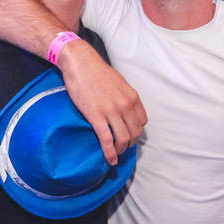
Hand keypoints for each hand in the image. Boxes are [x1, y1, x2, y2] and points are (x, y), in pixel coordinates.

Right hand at [57, 40, 146, 164]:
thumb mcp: (119, 83)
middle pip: (135, 132)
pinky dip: (110, 153)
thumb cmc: (97, 72)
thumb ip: (125, 97)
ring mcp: (111, 111)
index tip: (130, 135)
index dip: (137, 132)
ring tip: (116, 154)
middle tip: (123, 147)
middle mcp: (125, 105)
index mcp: (132, 97)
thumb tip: (125, 109)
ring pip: (123, 138)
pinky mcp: (96, 116)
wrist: (80, 63)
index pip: (142, 121)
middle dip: (130, 143)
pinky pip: (107, 139)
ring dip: (121, 150)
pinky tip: (110, 159)